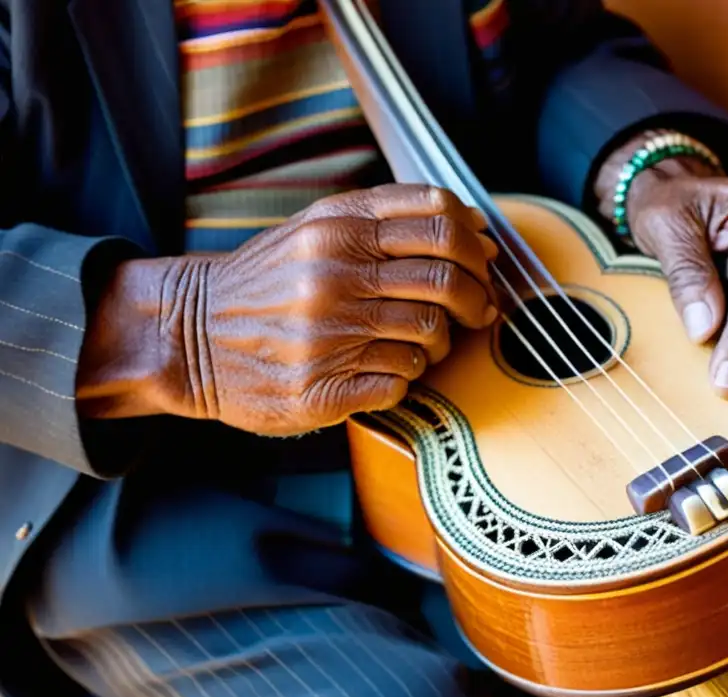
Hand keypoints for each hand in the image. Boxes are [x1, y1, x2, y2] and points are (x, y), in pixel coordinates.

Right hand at [78, 184, 498, 434]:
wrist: (191, 337)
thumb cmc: (270, 283)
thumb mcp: (317, 229)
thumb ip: (390, 221)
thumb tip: (476, 230)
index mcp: (335, 227)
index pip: (439, 219)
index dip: (474, 245)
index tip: (480, 264)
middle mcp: (332, 274)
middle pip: (446, 279)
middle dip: (476, 299)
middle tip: (475, 311)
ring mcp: (326, 334)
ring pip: (429, 334)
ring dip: (439, 343)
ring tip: (420, 344)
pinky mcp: (321, 389)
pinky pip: (400, 381)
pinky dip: (405, 377)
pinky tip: (383, 370)